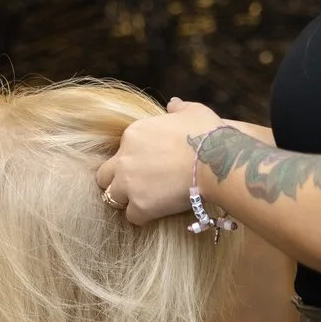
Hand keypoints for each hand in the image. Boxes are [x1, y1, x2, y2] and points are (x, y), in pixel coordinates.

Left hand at [94, 99, 223, 224]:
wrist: (216, 161)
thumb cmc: (207, 134)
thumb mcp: (193, 111)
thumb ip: (178, 108)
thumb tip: (173, 104)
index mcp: (133, 134)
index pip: (120, 151)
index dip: (133, 160)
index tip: (149, 166)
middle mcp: (125, 158)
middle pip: (105, 176)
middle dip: (117, 182)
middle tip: (138, 187)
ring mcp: (129, 183)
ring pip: (113, 198)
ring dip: (128, 200)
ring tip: (148, 202)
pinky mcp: (140, 205)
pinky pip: (133, 217)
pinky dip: (143, 216)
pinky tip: (158, 213)